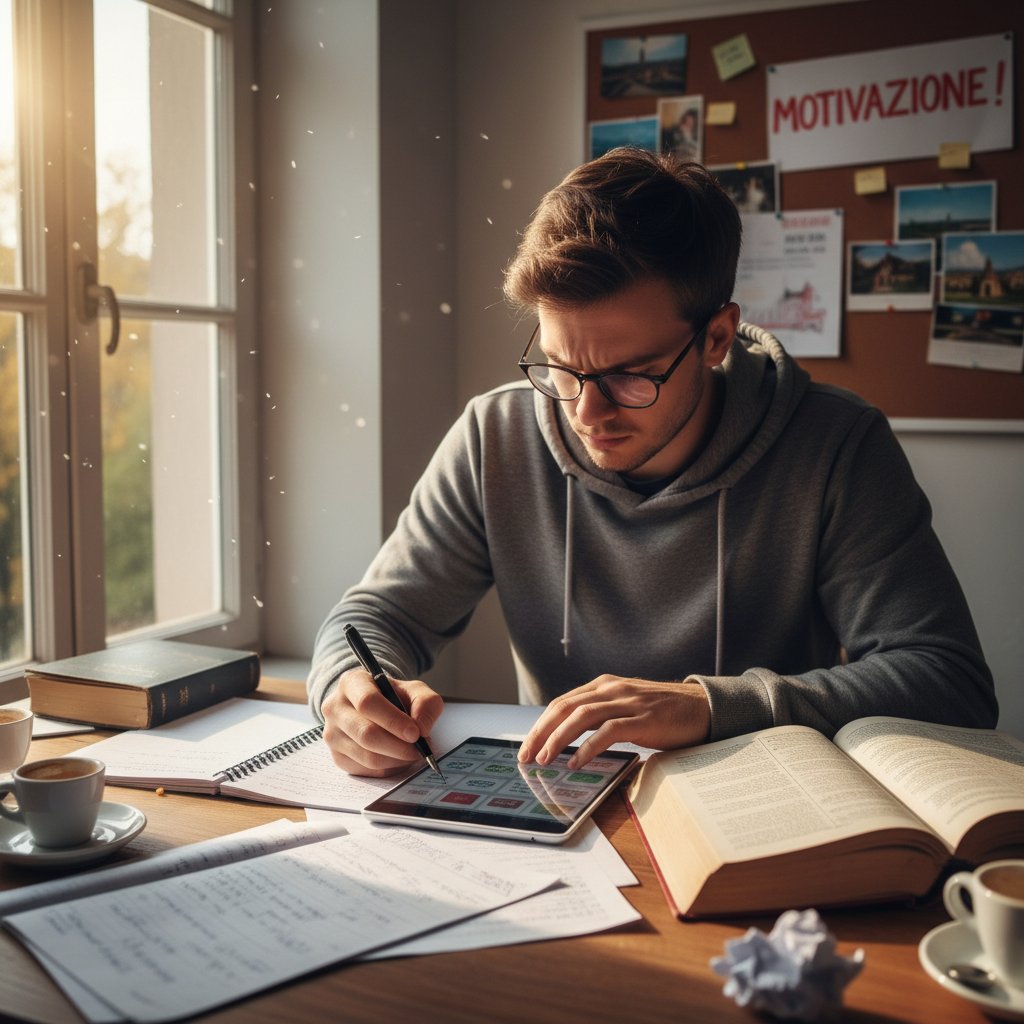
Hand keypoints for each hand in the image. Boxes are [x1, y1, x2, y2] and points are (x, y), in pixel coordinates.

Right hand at [321, 668, 443, 776]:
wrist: (375, 708)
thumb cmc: (394, 697)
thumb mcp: (414, 690)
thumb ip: (425, 703)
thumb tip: (421, 729)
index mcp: (351, 683)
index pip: (367, 702)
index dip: (393, 720)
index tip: (415, 733)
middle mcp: (335, 707)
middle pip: (366, 733)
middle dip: (398, 746)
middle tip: (420, 749)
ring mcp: (332, 734)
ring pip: (367, 756)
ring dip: (397, 760)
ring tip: (413, 752)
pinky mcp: (337, 757)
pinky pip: (366, 770)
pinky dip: (389, 768)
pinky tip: (399, 759)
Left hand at [518, 676, 710, 767]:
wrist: (702, 707)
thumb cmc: (663, 712)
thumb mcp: (626, 706)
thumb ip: (601, 714)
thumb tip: (569, 738)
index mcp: (604, 684)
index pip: (562, 703)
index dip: (540, 724)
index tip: (527, 746)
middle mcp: (611, 688)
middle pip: (565, 708)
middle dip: (541, 733)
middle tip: (527, 756)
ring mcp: (627, 702)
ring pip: (581, 716)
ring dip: (558, 739)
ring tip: (545, 760)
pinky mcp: (643, 719)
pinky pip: (608, 731)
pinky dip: (589, 748)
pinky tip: (577, 763)